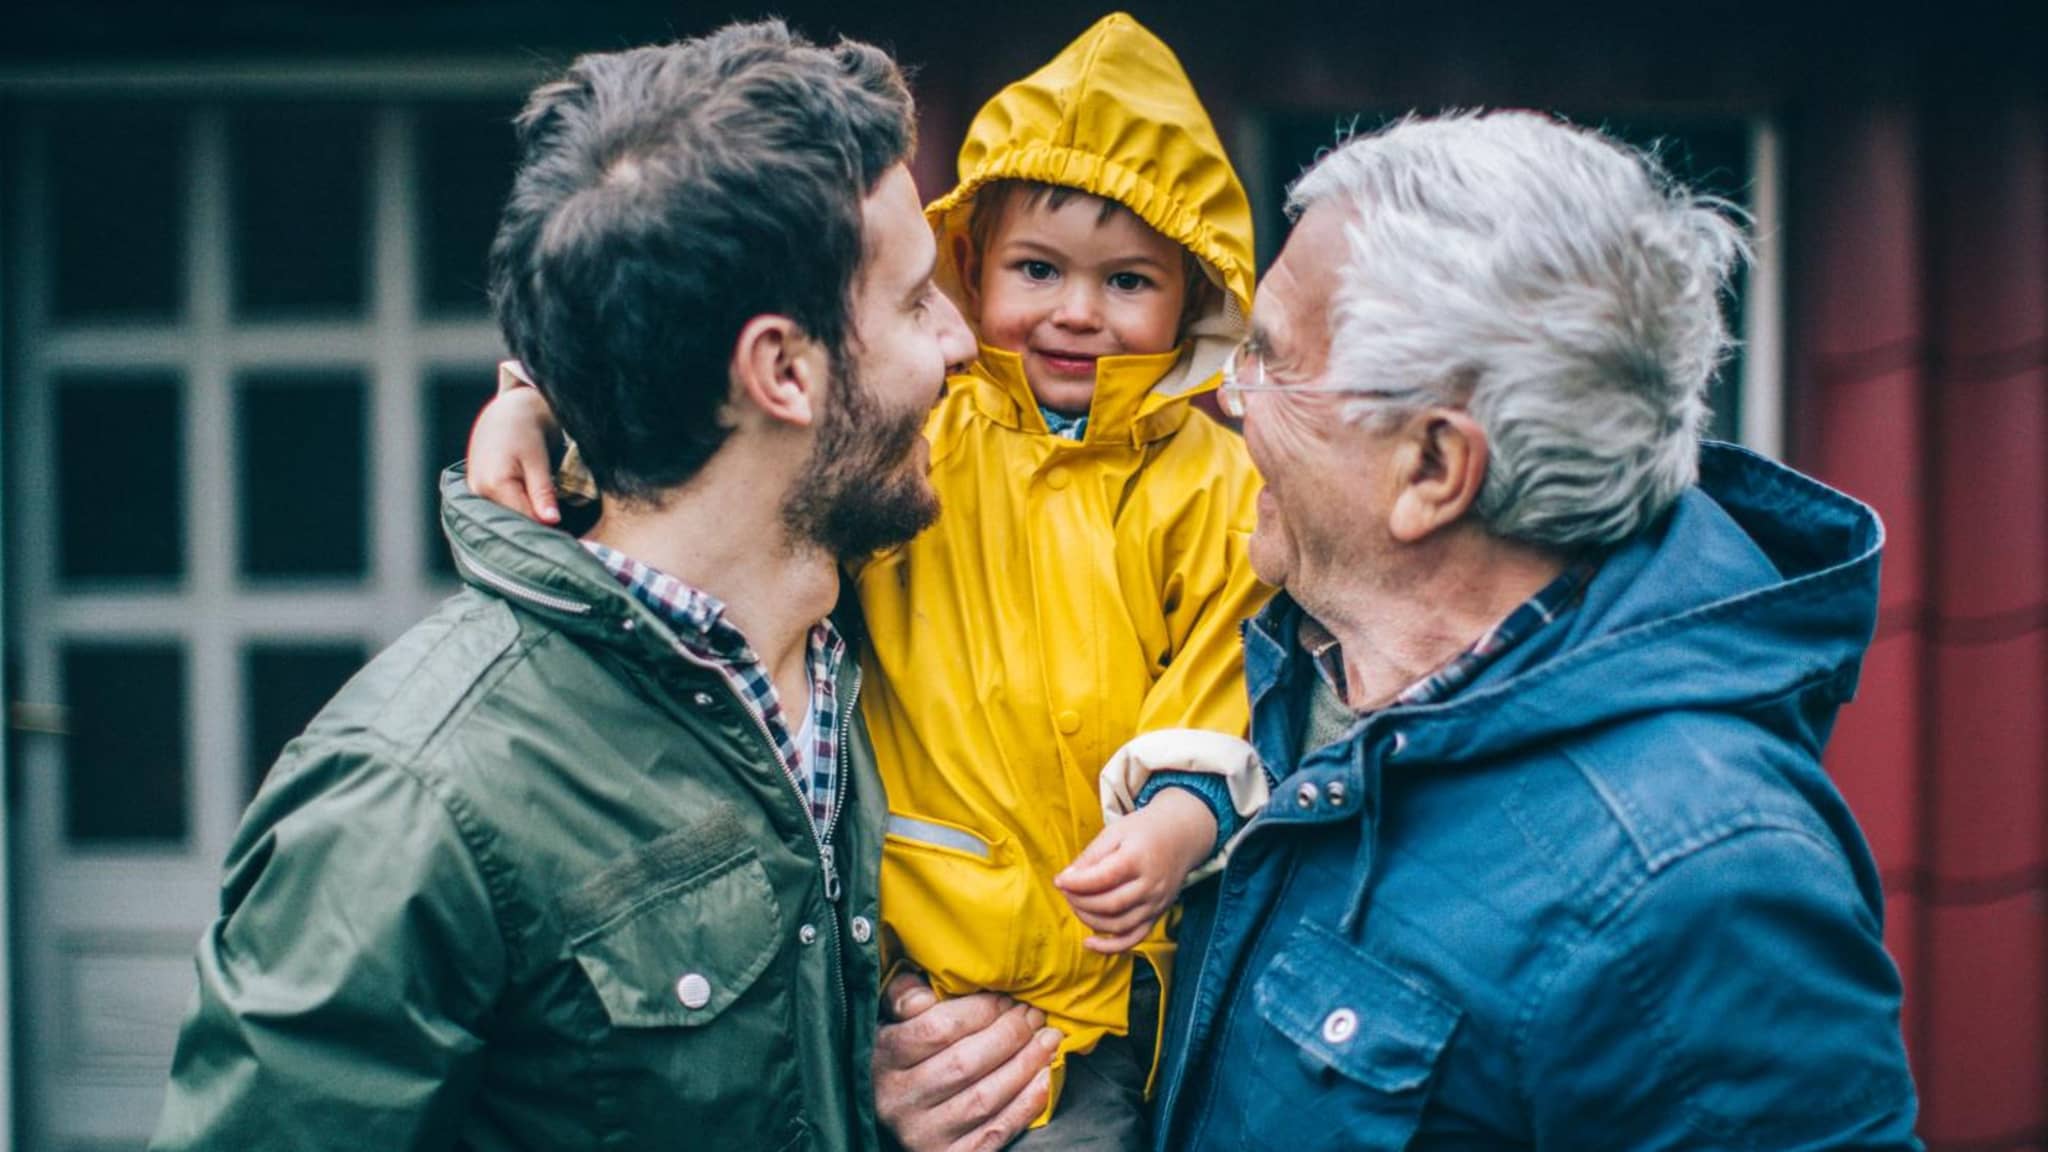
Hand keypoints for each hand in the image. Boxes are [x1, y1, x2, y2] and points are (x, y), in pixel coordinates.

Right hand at [466, 383, 561, 523]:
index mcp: (494, 485)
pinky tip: (532, 505)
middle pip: (513, 522)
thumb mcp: (538, 460)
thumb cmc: (524, 430)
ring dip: (527, 518)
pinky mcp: (478, 490)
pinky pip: (501, 508)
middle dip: (537, 525)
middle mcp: (479, 492)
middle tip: (562, 526)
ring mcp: (476, 492)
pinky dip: (518, 509)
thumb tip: (551, 521)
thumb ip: (542, 492)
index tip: (568, 534)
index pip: (525, 521)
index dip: (547, 529)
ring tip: (546, 512)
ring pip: (507, 517)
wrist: (507, 412)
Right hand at [873, 972, 1059, 1151]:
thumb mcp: (891, 1020)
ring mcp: (923, 1134)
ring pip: (983, 1099)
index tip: (1007, 999)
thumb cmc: (902, 1055)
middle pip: (965, 1064)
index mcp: (883, 1059)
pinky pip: (994, 1132)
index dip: (980, 1011)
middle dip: (1010, 1035)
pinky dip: (1025, 1105)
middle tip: (1034, 1015)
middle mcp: (898, 1101)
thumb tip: (924, 995)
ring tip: (1048, 1040)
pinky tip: (1044, 1078)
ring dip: (1025, 1065)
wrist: (895, 1110)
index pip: (937, 1029)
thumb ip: (903, 996)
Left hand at [1055, 788, 1215, 952]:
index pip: (1104, 878)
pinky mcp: (1157, 915)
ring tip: (1075, 904)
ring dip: (1089, 920)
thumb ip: (1092, 855)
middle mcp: (1150, 885)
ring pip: (1118, 925)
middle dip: (1080, 901)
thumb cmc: (1145, 831)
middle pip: (1110, 904)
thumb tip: (1067, 878)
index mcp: (1139, 859)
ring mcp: (1156, 904)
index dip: (1077, 883)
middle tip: (1065, 890)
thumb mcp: (1116, 831)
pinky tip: (1089, 943)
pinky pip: (1133, 939)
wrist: (1182, 836)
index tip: (1059, 880)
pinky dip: (1110, 947)